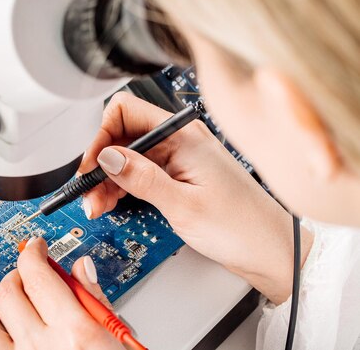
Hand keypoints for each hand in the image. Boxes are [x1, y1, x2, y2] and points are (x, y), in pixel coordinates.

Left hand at [0, 238, 123, 349]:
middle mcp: (39, 348)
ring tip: (1, 304)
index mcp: (73, 332)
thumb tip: (80, 270)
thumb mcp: (117, 342)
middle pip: (6, 291)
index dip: (32, 252)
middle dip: (15, 275)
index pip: (38, 273)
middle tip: (25, 276)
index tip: (34, 248)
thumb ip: (95, 303)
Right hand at [79, 92, 312, 304]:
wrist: (272, 251)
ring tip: (97, 205)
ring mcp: (178, 157)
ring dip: (108, 179)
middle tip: (89, 193)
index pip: (126, 112)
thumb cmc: (242, 227)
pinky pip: (140, 171)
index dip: (102, 136)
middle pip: (123, 135)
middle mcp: (180, 140)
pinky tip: (112, 202)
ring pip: (128, 156)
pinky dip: (122, 186)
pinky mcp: (178, 175)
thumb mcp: (184, 205)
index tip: (91, 167)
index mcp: (184, 135)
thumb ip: (142, 178)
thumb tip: (107, 157)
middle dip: (101, 163)